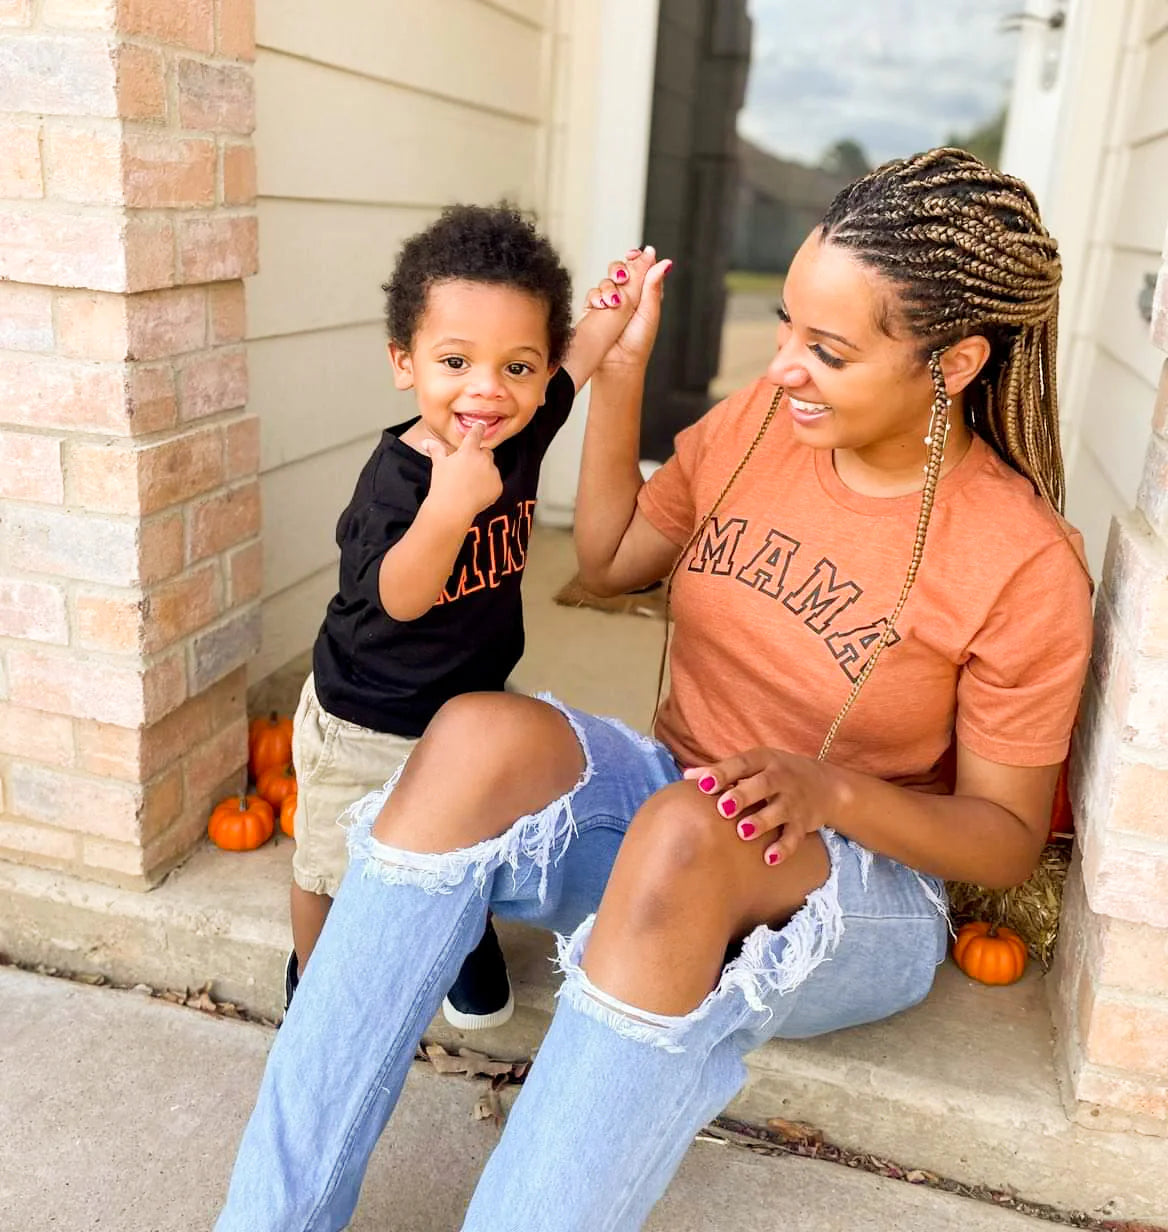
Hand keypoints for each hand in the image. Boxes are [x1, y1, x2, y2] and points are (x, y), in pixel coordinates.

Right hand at [419, 423, 501, 520]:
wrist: (452, 508)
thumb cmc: (443, 485)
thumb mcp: (439, 465)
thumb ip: (436, 450)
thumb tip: (426, 442)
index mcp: (469, 451)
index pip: (476, 434)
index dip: (478, 428)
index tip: (481, 425)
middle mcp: (483, 459)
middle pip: (486, 452)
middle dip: (479, 457)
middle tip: (467, 469)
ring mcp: (492, 473)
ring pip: (491, 468)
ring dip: (485, 472)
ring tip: (470, 484)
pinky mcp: (498, 486)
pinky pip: (495, 483)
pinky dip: (489, 486)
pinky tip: (477, 493)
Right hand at [581, 246, 671, 372]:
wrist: (618, 363)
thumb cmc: (638, 342)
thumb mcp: (649, 311)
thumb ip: (653, 285)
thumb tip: (665, 261)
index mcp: (644, 294)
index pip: (640, 268)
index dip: (637, 258)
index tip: (634, 255)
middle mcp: (627, 296)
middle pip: (620, 269)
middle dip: (619, 269)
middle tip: (622, 278)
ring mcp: (609, 302)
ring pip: (605, 280)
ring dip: (608, 286)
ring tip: (614, 302)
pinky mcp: (594, 310)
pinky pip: (592, 294)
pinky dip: (597, 297)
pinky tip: (603, 306)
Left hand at [682, 749, 844, 865]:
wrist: (825, 785)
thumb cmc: (775, 773)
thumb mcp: (753, 765)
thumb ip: (721, 771)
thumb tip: (686, 777)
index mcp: (763, 760)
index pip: (742, 764)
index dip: (723, 773)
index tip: (704, 785)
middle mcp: (780, 778)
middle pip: (763, 785)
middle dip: (743, 796)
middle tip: (724, 808)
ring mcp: (794, 801)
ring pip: (779, 811)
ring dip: (762, 821)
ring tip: (743, 832)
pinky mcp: (804, 823)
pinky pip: (794, 837)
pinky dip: (783, 848)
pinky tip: (769, 859)